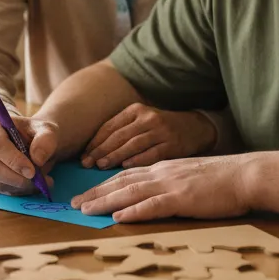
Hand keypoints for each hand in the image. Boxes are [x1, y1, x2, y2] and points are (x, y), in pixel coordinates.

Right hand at [0, 115, 57, 195]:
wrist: (33, 143)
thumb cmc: (36, 134)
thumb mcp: (47, 131)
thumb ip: (46, 141)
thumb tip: (37, 159)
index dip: (13, 160)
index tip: (33, 171)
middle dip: (16, 178)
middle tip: (38, 181)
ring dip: (20, 186)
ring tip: (40, 182)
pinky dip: (17, 191)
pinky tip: (30, 184)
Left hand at [71, 154, 249, 221]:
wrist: (245, 175)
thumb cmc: (221, 180)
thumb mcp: (189, 176)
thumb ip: (169, 183)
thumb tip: (150, 196)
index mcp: (163, 168)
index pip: (126, 174)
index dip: (103, 185)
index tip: (85, 194)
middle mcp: (161, 173)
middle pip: (120, 182)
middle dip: (95, 193)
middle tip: (73, 204)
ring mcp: (171, 185)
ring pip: (130, 192)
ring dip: (105, 202)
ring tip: (85, 210)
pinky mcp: (183, 199)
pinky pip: (154, 206)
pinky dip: (134, 212)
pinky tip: (120, 218)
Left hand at [80, 105, 215, 169]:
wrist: (195, 128)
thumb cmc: (161, 129)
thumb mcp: (141, 122)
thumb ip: (121, 133)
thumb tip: (94, 152)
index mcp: (136, 110)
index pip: (109, 126)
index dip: (95, 142)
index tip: (83, 156)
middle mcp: (148, 118)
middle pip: (119, 135)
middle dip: (100, 150)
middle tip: (86, 164)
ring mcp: (161, 131)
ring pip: (132, 144)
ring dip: (114, 156)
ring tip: (100, 166)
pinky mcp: (173, 145)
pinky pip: (151, 153)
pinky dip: (137, 160)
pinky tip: (125, 168)